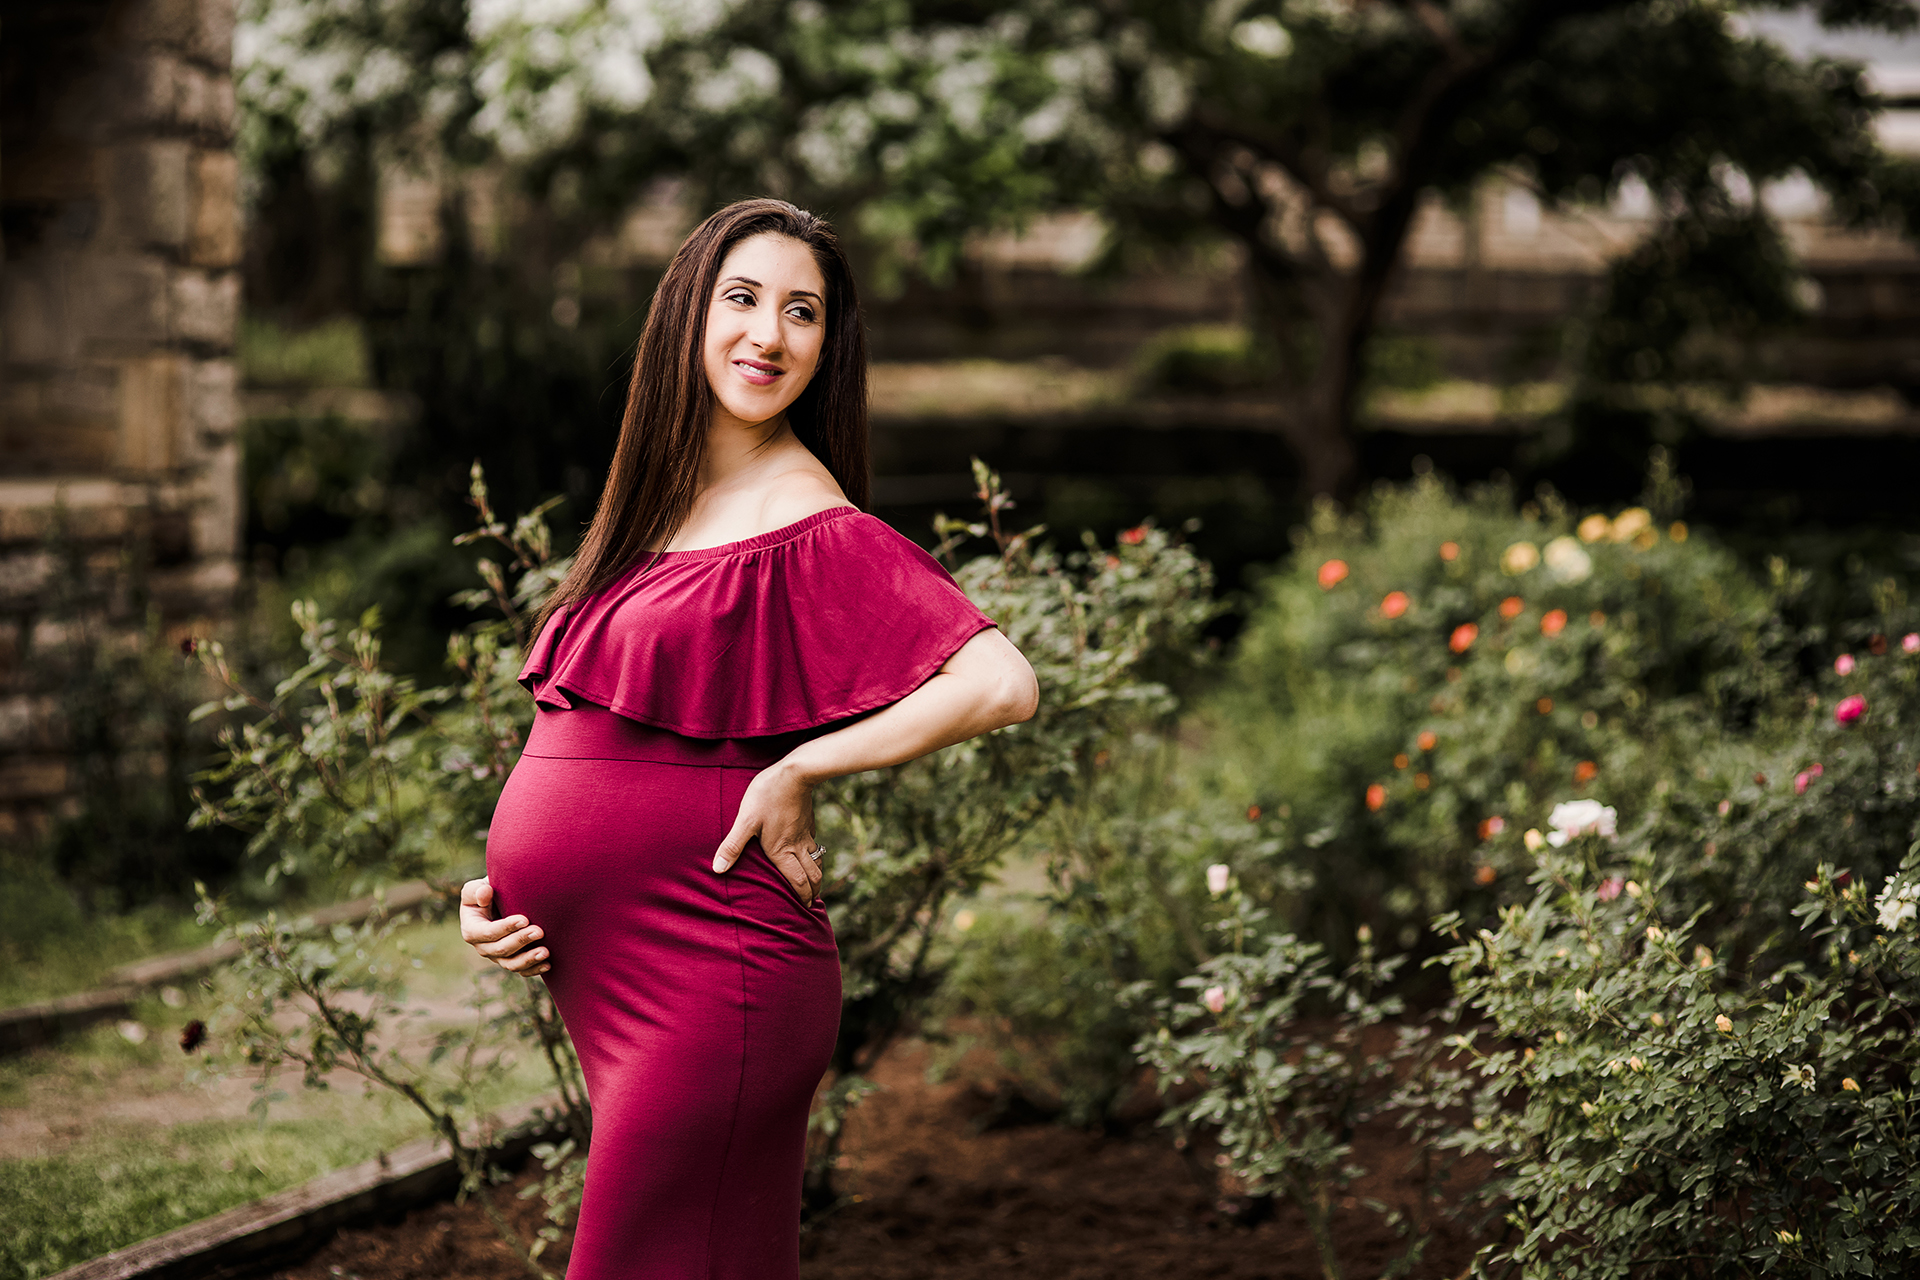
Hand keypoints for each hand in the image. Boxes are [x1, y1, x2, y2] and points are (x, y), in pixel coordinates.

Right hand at [459, 877, 550, 975]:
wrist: (501, 901)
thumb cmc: (489, 893)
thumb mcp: (477, 888)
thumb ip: (477, 890)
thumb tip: (485, 894)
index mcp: (472, 930)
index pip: (488, 932)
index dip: (506, 927)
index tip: (525, 919)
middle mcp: (483, 947)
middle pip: (501, 949)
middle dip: (521, 941)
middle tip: (539, 931)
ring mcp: (497, 957)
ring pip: (511, 964)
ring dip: (529, 959)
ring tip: (546, 952)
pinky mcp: (510, 961)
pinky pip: (521, 970)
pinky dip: (534, 969)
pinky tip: (548, 965)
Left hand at [712, 762, 822, 902]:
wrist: (795, 773)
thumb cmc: (767, 795)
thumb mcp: (745, 821)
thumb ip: (732, 846)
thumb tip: (718, 869)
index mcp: (781, 850)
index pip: (797, 881)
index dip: (802, 896)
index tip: (805, 908)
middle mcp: (797, 845)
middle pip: (812, 875)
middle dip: (813, 891)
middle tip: (811, 902)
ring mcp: (805, 833)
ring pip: (816, 860)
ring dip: (816, 875)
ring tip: (814, 883)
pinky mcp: (808, 821)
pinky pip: (814, 844)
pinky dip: (815, 856)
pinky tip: (809, 853)